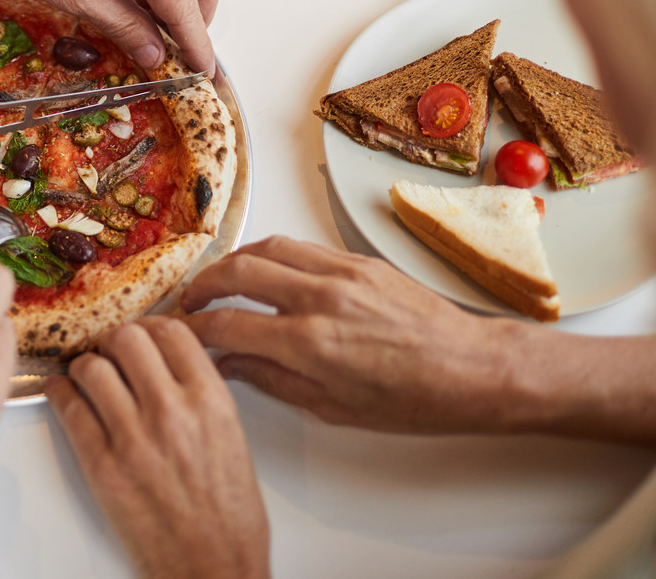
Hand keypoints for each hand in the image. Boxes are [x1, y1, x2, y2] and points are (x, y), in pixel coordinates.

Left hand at [46, 318, 269, 578]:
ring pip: (92, 368)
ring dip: (87, 367)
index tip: (142, 335)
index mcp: (211, 400)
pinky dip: (61, 393)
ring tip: (89, 378)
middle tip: (112, 354)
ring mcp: (133, 438)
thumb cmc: (228, 512)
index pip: (170, 331)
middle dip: (114, 342)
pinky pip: (69, 408)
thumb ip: (199, 391)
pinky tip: (65, 394)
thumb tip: (166, 360)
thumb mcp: (231, 434)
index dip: (150, 326)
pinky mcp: (101, 466)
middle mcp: (172, 411)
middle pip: (126, 338)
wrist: (213, 565)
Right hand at [182, 236, 529, 433]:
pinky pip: (302, 248)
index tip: (181, 331)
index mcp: (311, 344)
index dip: (194, 328)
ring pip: (267, 248)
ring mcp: (342, 273)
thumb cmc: (414, 400)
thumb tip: (230, 364)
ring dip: (234, 261)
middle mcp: (322, 299)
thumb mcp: (334, 407)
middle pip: (237, 271)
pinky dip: (273, 256)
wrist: (474, 368)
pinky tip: (267, 273)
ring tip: (221, 281)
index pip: (229, 325)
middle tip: (190, 301)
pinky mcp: (360, 261)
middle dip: (202, 284)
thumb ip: (274, 380)